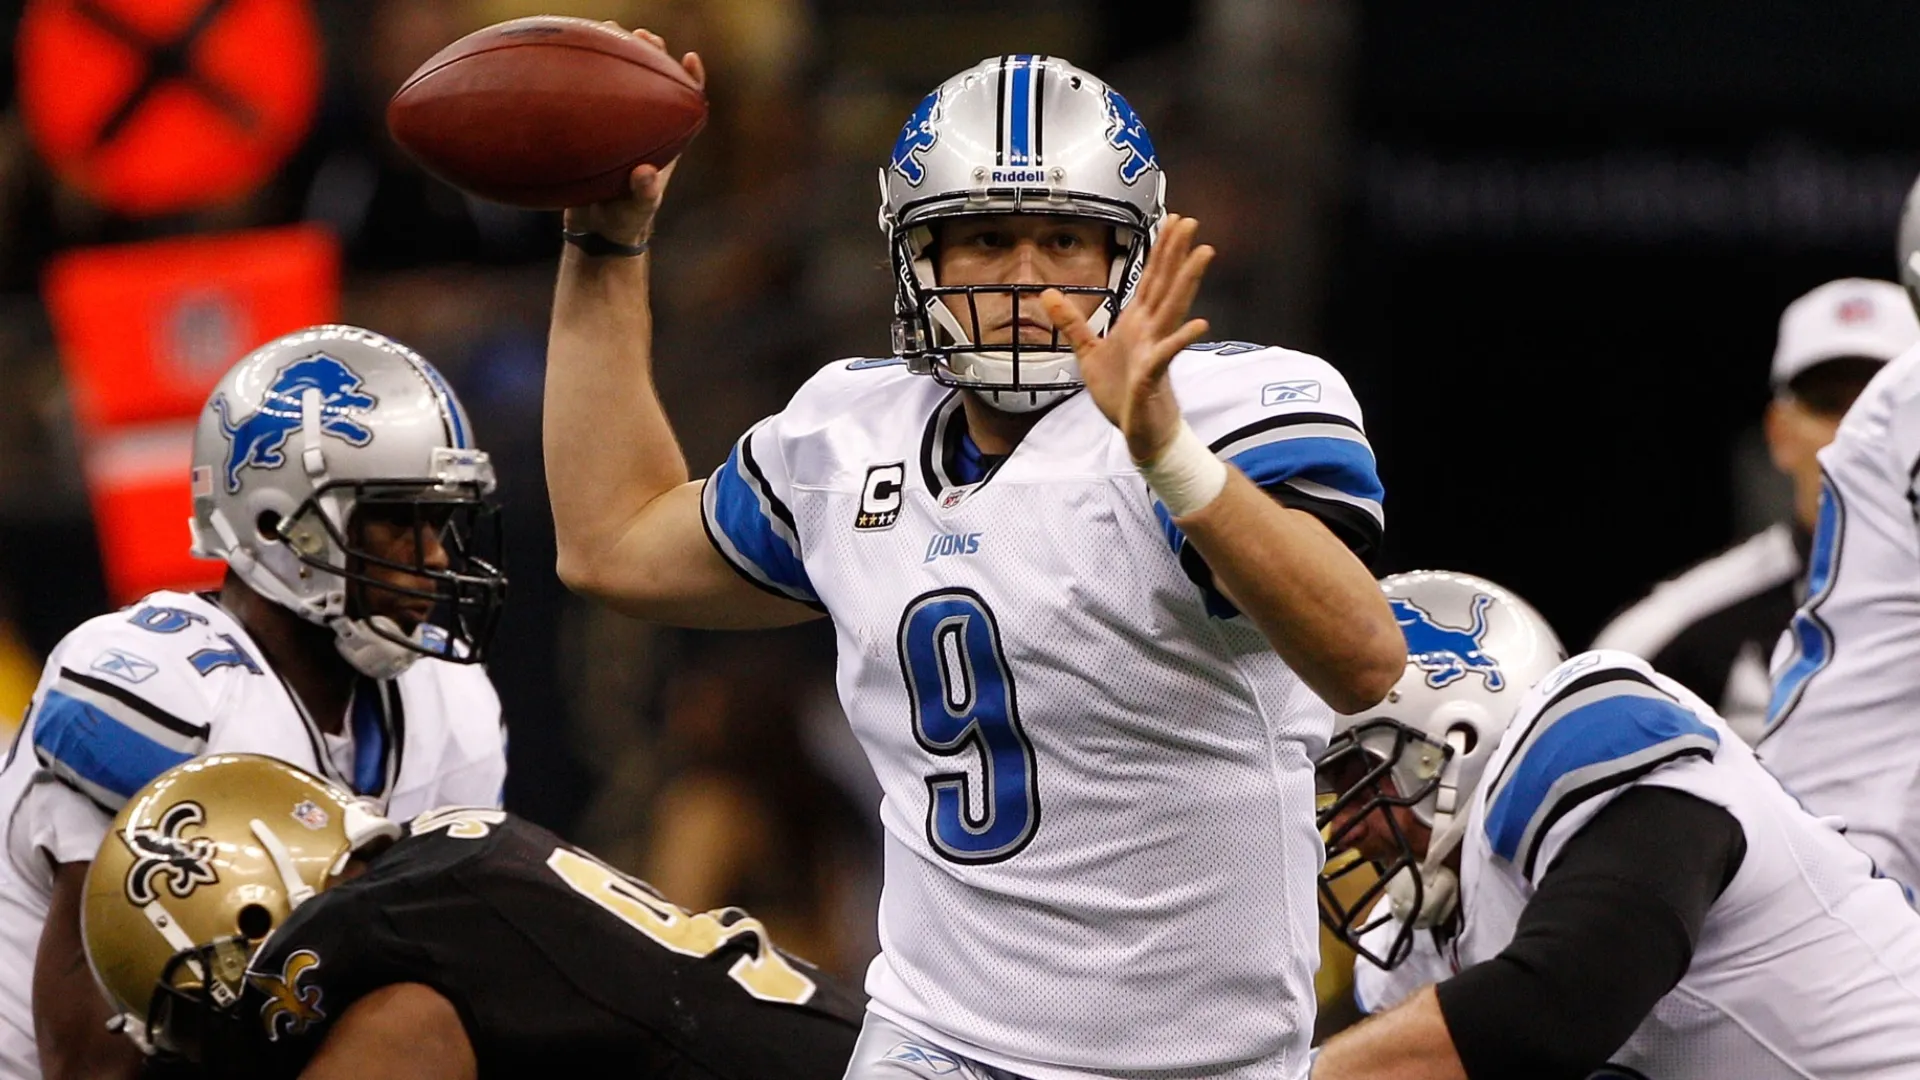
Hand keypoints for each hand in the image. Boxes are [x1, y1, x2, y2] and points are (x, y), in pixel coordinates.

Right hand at [562, 27, 705, 244]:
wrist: (597, 232)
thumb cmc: (625, 222)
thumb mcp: (635, 211)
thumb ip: (643, 195)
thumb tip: (644, 174)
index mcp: (665, 143)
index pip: (686, 106)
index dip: (691, 81)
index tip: (690, 59)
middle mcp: (646, 129)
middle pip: (655, 84)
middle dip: (652, 55)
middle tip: (642, 35)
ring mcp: (620, 128)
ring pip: (622, 84)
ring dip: (619, 56)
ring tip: (609, 28)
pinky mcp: (596, 131)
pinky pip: (592, 97)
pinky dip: (585, 76)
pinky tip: (569, 56)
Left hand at [1040, 214, 1213, 461]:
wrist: (1139, 434)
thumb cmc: (1121, 395)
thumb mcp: (1088, 354)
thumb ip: (1072, 323)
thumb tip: (1047, 294)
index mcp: (1137, 323)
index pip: (1151, 279)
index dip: (1160, 249)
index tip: (1173, 221)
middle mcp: (1151, 332)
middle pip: (1165, 284)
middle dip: (1176, 253)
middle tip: (1190, 222)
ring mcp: (1155, 352)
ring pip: (1172, 310)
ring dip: (1187, 282)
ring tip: (1203, 254)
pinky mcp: (1152, 377)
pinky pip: (1166, 355)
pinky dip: (1181, 339)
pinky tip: (1200, 323)